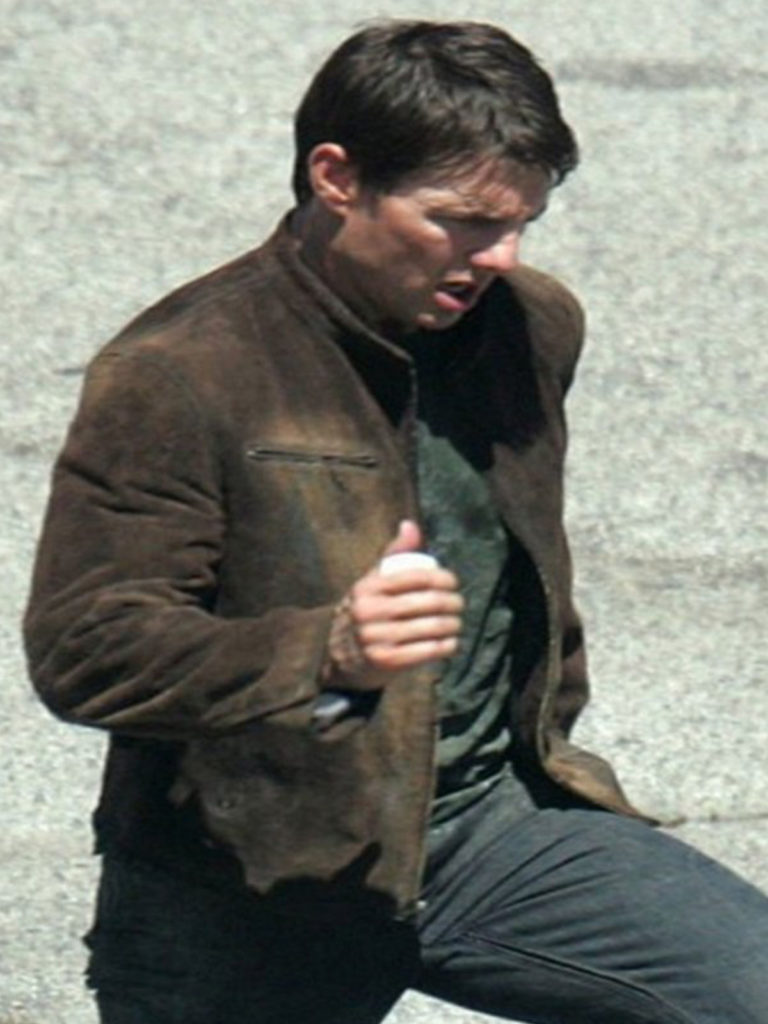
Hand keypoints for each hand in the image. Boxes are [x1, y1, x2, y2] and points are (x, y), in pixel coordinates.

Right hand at [325, 520, 462, 685]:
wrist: (339, 655)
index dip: (442, 578)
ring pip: (429, 628)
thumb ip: (393, 554)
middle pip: (427, 603)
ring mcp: (376, 638)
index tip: (453, 583)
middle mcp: (369, 611)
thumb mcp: (373, 581)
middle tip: (459, 604)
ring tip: (457, 623)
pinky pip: (425, 652)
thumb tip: (410, 525)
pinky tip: (451, 643)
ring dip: (452, 625)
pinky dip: (444, 647)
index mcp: (368, 587)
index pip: (416, 577)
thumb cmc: (367, 610)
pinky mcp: (385, 662)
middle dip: (452, 602)